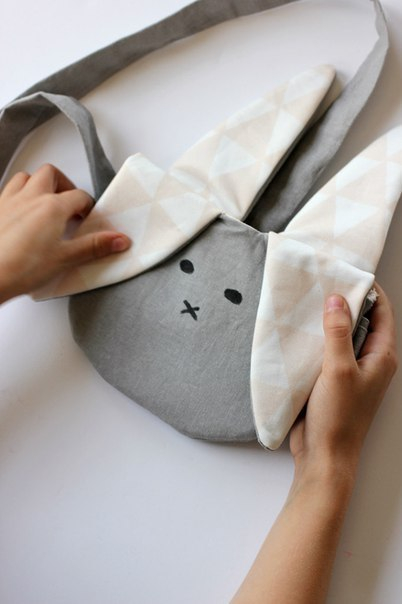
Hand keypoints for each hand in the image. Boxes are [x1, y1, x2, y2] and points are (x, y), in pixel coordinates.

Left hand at [0, 164, 130, 302]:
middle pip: (51, 174)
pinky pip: (7, 191)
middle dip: (63, 184)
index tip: (88, 219)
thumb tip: (120, 240)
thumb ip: (95, 246)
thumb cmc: (21, 267)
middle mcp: (30, 197)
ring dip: (38, 185)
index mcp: (52, 206)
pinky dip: (18, 196)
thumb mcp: (66, 258)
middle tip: (69, 203)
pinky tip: (21, 213)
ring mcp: (9, 201)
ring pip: (26, 178)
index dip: (88, 206)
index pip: (79, 196)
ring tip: (45, 203)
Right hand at [290, 283, 397, 479]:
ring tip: (309, 300)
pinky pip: (326, 350)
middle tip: (323, 282)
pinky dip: (316, 338)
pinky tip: (299, 329)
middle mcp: (369, 361)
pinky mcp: (331, 379)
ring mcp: (350, 370)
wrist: (323, 455)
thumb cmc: (338, 417)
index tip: (348, 272)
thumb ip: (337, 332)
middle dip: (344, 302)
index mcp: (382, 356)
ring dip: (327, 320)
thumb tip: (337, 299)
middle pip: (361, 321)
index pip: (382, 313)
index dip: (369, 291)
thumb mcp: (338, 369)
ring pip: (342, 335)